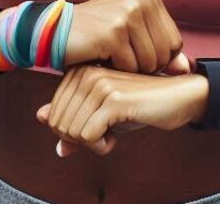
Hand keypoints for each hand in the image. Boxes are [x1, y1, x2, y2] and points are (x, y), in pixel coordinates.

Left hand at [37, 66, 207, 156]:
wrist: (178, 97)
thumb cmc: (139, 106)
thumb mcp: (101, 114)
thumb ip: (71, 115)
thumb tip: (41, 118)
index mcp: (78, 71)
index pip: (53, 115)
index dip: (74, 133)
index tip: (98, 127)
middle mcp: (84, 72)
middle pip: (59, 125)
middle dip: (81, 140)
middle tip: (105, 133)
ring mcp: (98, 84)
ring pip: (71, 133)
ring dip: (93, 145)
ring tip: (113, 132)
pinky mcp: (112, 100)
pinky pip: (87, 138)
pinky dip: (101, 148)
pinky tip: (116, 137)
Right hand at [62, 0, 187, 73]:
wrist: (53, 32)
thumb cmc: (94, 36)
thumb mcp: (131, 37)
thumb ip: (161, 50)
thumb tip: (186, 68)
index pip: (174, 43)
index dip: (155, 58)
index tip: (130, 51)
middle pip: (165, 54)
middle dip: (143, 65)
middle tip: (118, 54)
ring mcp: (127, 13)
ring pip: (149, 63)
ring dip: (128, 69)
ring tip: (109, 54)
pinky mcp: (114, 31)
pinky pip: (130, 67)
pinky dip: (115, 70)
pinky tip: (100, 57)